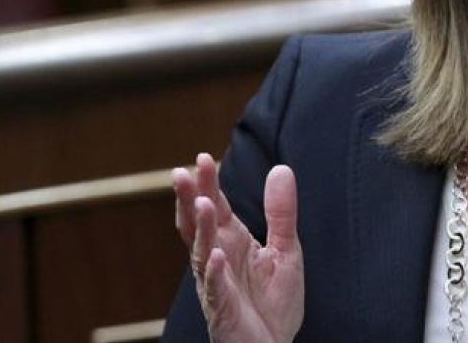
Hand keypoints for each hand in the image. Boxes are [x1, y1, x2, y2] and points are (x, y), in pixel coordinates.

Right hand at [173, 154, 303, 342]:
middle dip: (190, 200)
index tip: (202, 158)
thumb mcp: (286, 250)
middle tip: (182, 173)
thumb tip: (281, 169)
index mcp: (232, 242)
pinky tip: (216, 256)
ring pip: (202, 252)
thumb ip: (281, 212)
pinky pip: (215, 289)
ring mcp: (216, 284)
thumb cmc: (273, 303)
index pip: (216, 207)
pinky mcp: (222, 309)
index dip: (208, 184)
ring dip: (201, 229)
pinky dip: (214, 272)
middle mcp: (218, 258)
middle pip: (198, 224)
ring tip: (204, 204)